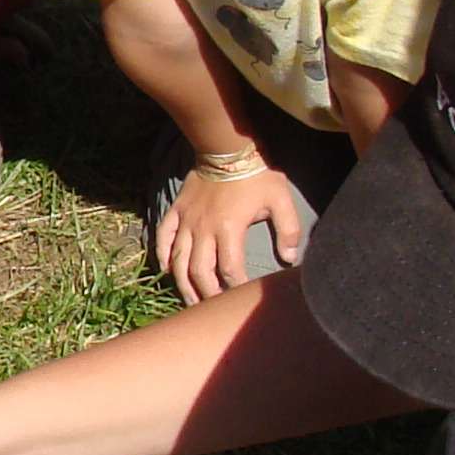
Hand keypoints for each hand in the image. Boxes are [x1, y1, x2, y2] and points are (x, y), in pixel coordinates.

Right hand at [154, 166, 297, 303]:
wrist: (226, 147)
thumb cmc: (257, 174)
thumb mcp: (281, 200)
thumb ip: (289, 230)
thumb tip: (291, 258)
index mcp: (229, 229)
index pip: (230, 270)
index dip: (235, 288)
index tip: (240, 298)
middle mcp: (204, 230)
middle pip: (200, 272)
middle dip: (207, 294)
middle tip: (213, 308)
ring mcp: (187, 221)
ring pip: (179, 261)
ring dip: (183, 283)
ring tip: (190, 300)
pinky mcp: (176, 211)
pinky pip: (164, 237)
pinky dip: (163, 255)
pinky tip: (167, 270)